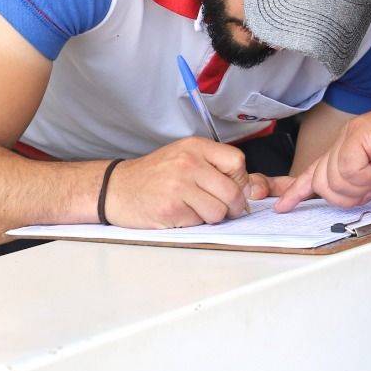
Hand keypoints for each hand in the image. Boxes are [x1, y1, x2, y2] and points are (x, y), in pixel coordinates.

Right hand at [102, 137, 256, 228]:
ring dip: (213, 217)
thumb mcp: (185, 157)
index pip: (237, 162)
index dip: (240, 180)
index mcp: (196, 147)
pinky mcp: (170, 209)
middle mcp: (189, 163)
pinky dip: (194, 223)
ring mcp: (179, 186)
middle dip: (233, 206)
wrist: (115, 187)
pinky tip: (180, 214)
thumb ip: (216, 167)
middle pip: (232, 191)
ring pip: (218, 211)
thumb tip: (255, 187)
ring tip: (198, 210)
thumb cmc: (154, 174)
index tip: (233, 188)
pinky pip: (199, 222)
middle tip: (225, 209)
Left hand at [275, 103, 370, 210]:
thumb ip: (361, 183)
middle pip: (322, 183)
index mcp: (347, 150)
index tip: (283, 206)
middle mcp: (343, 142)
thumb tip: (348, 196)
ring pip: (335, 180)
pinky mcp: (356, 136)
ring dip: (363, 185)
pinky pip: (350, 170)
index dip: (297, 191)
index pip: (315, 172)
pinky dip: (370, 175)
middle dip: (345, 196)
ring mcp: (348, 137)